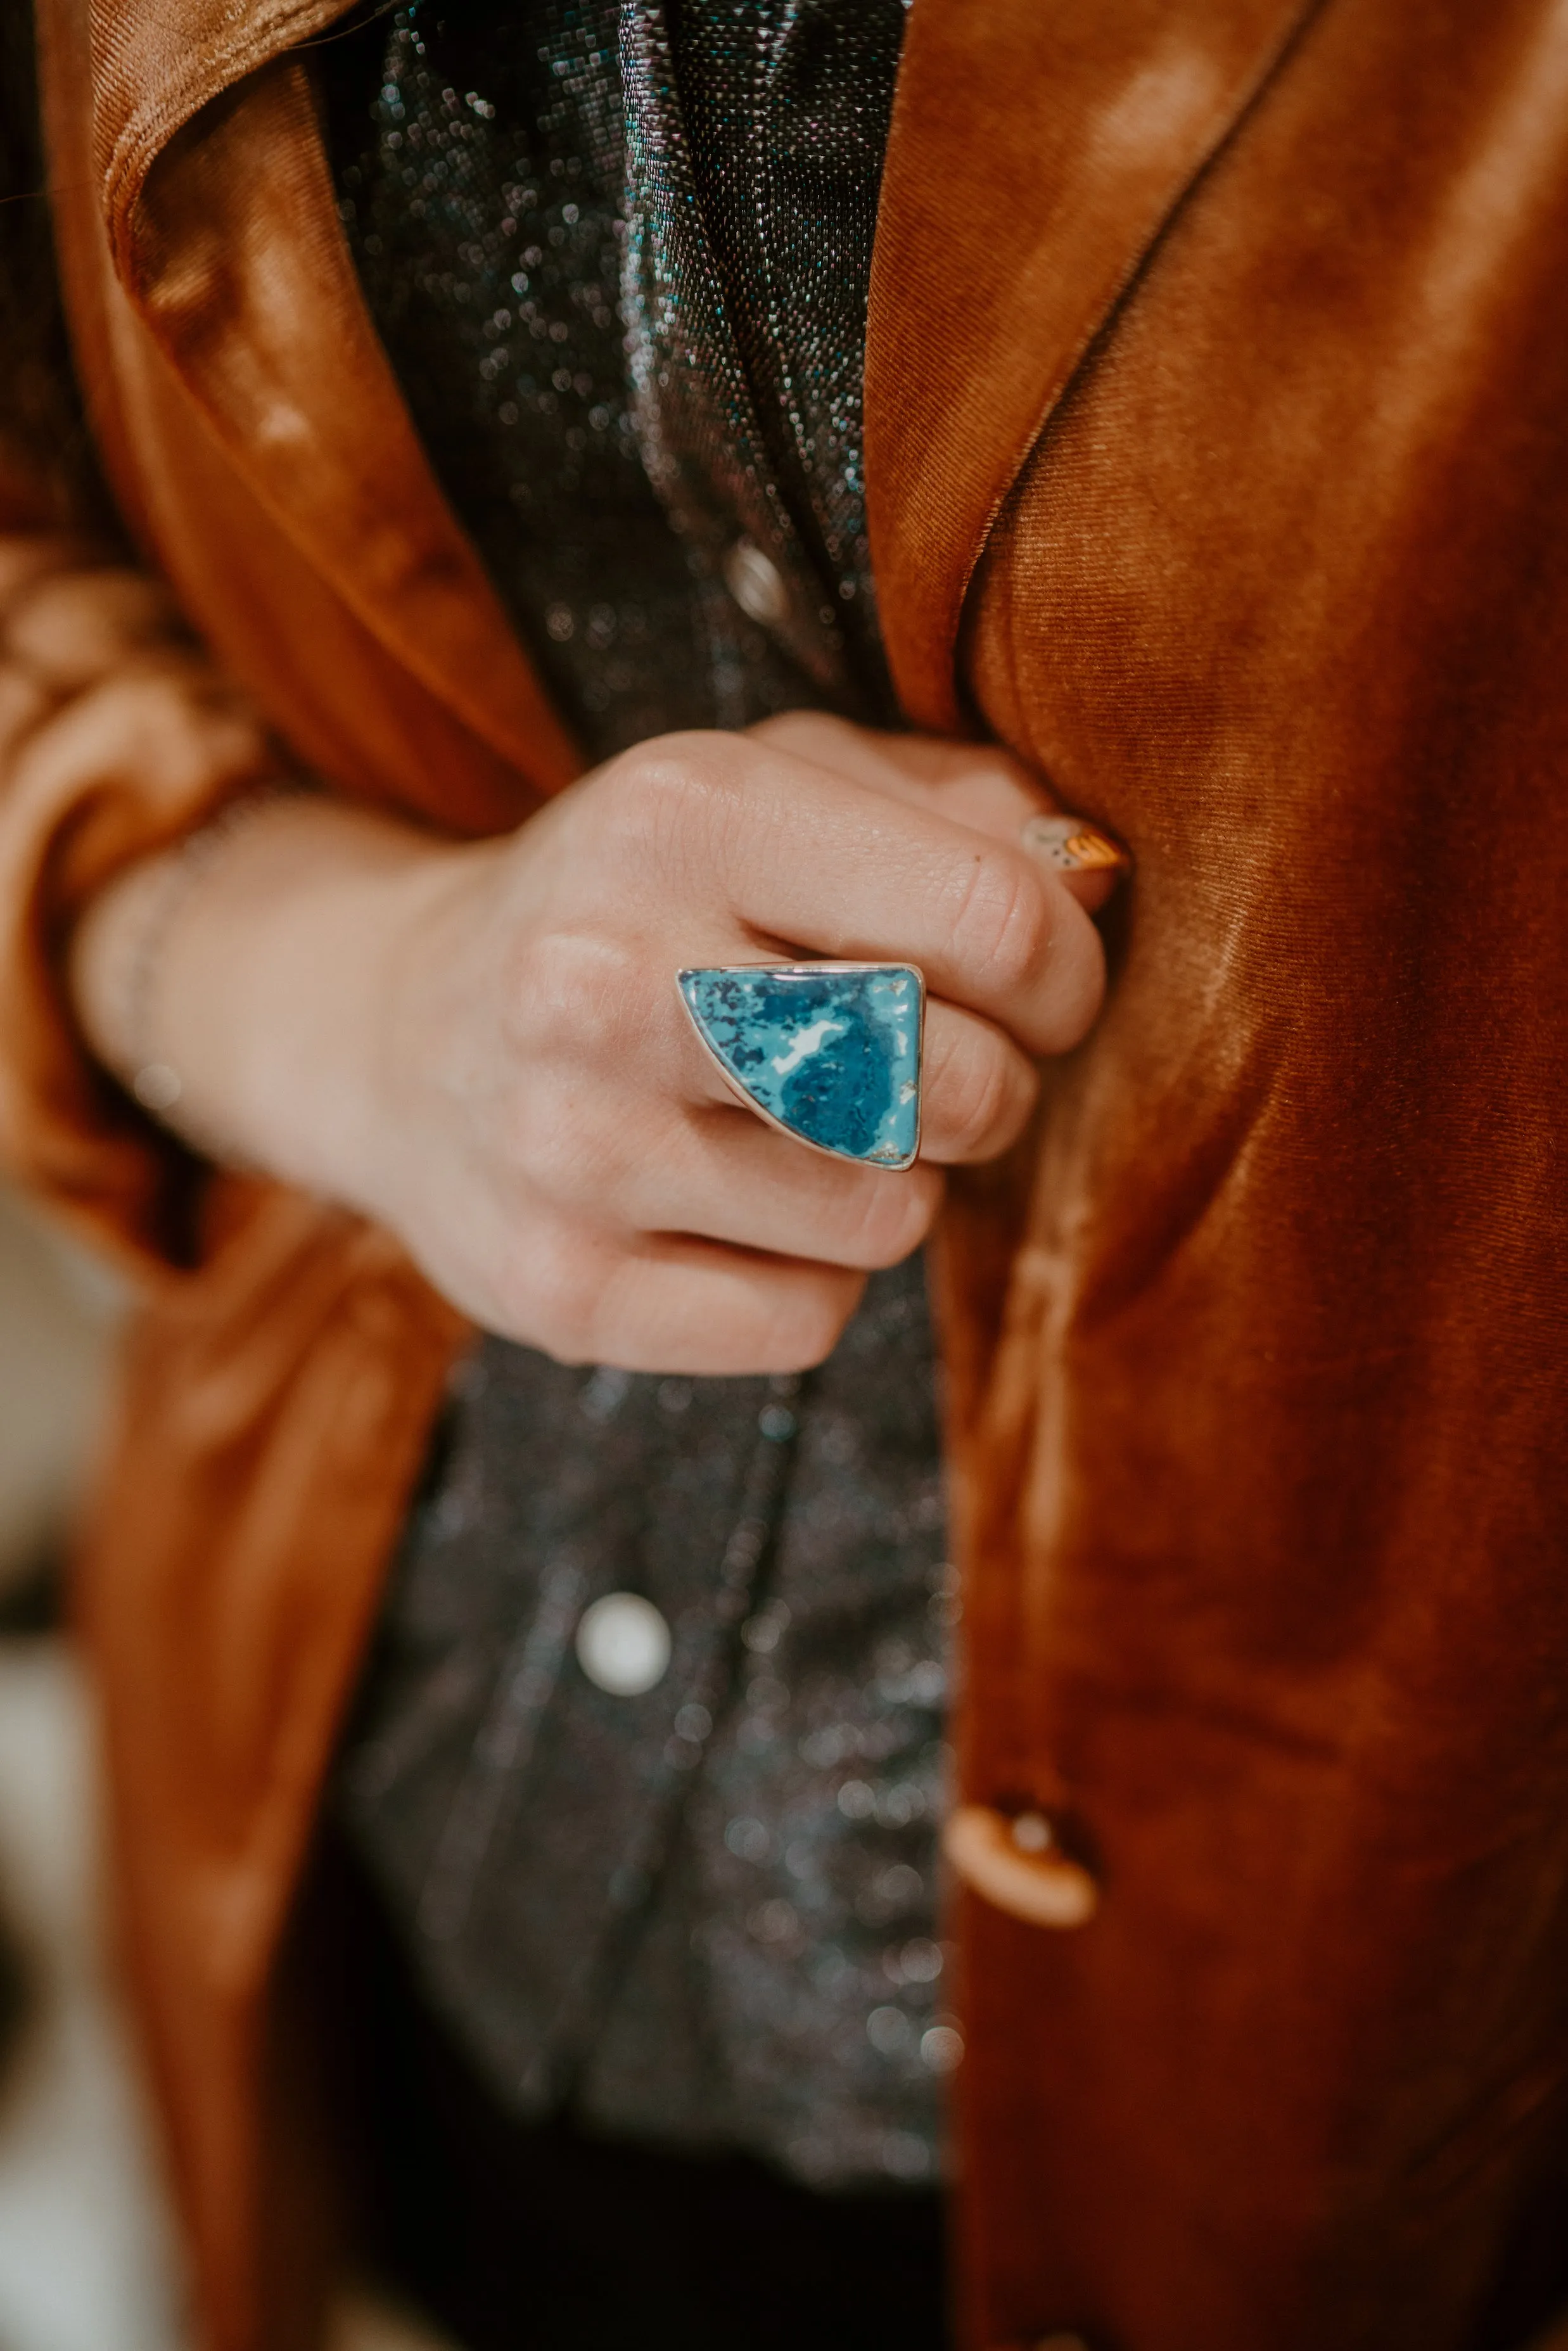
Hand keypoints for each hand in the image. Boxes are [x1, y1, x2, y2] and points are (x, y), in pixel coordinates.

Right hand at [71, 717, 1120, 1372]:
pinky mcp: (558, 1288)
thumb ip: (954, 810)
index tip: (1034, 990)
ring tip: (809, 1130)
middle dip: (988, 1089)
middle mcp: (608, 974)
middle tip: (925, 1068)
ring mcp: (570, 1145)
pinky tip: (739, 1209)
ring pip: (890, 1217)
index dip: (1063, 975)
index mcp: (686, 813)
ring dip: (891, 1184)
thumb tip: (1097, 882)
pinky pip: (809, 1320)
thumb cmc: (638, 901)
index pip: (1000, 920)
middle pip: (959, 1083)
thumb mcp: (773, 787)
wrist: (396, 1028)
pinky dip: (811, 1277)